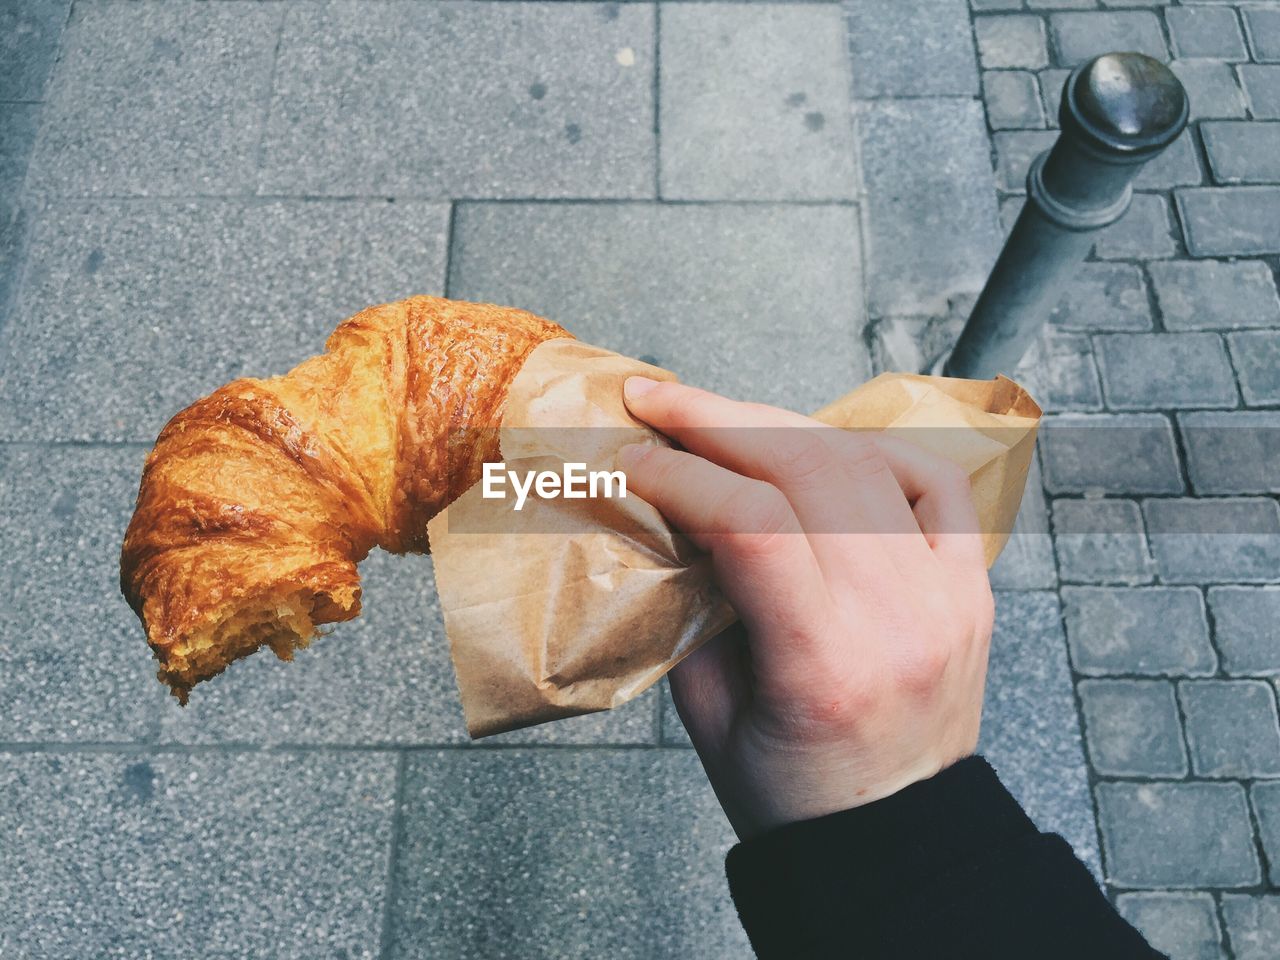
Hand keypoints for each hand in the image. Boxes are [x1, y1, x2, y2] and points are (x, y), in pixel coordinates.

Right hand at [618, 377, 994, 840]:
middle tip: (660, 401)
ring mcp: (947, 596)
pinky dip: (876, 449)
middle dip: (720, 419)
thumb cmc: (793, 794)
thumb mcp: (709, 713)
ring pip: (867, 460)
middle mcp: (899, 618)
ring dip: (783, 423)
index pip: (752, 523)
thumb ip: (690, 605)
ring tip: (724, 417)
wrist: (896, 841)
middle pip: (810, 468)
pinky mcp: (970, 586)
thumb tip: (665, 510)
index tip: (628, 457)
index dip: (679, 474)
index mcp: (824, 666)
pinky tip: (825, 445)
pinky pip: (938, 482)